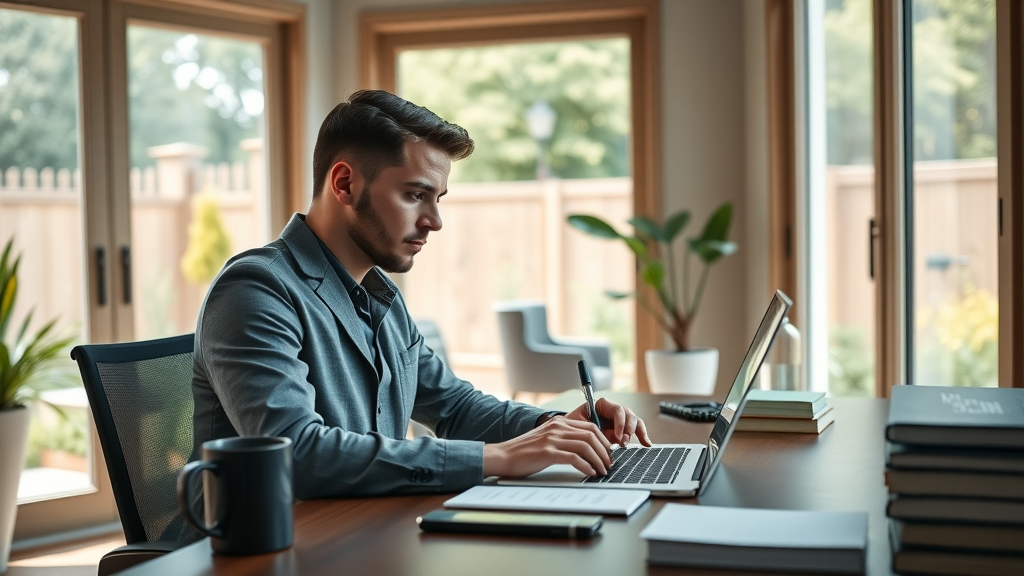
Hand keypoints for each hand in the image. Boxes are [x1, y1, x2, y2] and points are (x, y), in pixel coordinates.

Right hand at [483, 417, 612, 477]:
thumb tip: (584, 449)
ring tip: (602, 470)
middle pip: (591, 435)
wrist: (503, 456)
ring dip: (598, 460)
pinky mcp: (548, 452)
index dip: (603, 440)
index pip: (590, 426)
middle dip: (604, 451)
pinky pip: (574, 458)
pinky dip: (586, 466)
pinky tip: (590, 472)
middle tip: (608, 464)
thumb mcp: (546, 438)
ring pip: (586, 446)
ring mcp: (552, 439)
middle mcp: (557, 428)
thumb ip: (562, 439)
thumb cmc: (523, 451)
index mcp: (558, 423)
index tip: (607, 452)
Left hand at [565, 397, 652, 447]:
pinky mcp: (623, 430)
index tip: (617, 436)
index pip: (618, 410)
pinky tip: (646, 443)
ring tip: (629, 444)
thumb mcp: (577, 424)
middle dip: (628, 429)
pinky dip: (642, 436)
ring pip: (635, 421)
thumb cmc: (572, 426)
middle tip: (622, 442)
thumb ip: (590, 428)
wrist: (570, 434)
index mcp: (602, 405)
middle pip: (629, 415)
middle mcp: (613, 411)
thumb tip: (599, 437)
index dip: (620, 422)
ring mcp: (619, 420)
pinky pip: (637, 430)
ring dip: (635, 433)